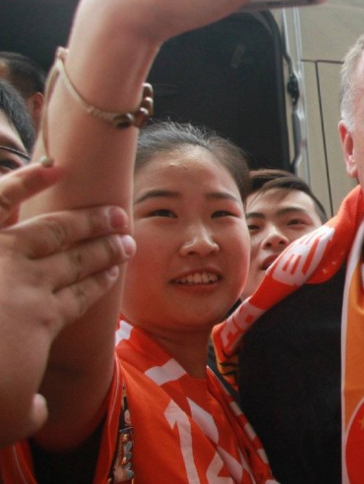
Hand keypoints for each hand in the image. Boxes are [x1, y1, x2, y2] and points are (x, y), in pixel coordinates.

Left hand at [0, 164, 133, 445]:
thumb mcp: (8, 419)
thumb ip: (30, 412)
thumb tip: (39, 411)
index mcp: (43, 319)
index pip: (81, 294)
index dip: (102, 281)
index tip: (118, 270)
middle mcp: (32, 281)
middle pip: (78, 261)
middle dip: (106, 249)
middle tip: (127, 239)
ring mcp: (5, 254)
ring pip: (56, 230)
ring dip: (89, 221)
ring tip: (113, 214)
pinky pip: (3, 197)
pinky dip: (27, 178)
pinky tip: (53, 167)